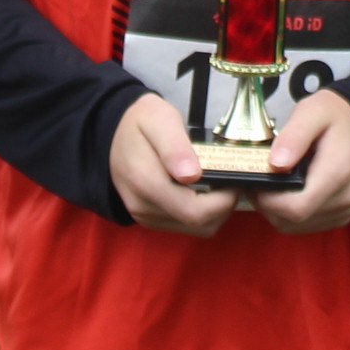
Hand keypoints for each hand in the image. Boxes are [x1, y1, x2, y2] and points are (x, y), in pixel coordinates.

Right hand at [110, 95, 236, 236]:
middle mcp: (143, 206)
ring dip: (215, 211)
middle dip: (224, 205)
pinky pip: (184, 225)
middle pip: (200, 224)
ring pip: (196, 229)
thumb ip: (175, 147)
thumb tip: (192, 175)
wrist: (114, 131)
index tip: (235, 178)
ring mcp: (145, 216)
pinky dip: (201, 213)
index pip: (195, 211)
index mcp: (146, 181)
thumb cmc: (141, 121)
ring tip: (218, 183)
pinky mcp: (149, 219)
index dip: (224, 200)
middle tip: (231, 179)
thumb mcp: (160, 120)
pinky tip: (202, 190)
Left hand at [249, 91, 349, 233]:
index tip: (255, 182)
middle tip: (258, 182)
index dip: (267, 201)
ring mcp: (346, 210)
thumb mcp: (313, 112)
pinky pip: (309, 226)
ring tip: (272, 185)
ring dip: (277, 211)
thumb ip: (294, 136)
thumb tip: (275, 164)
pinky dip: (292, 215)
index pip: (295, 208)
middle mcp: (344, 197)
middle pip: (293, 221)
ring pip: (297, 227)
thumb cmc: (337, 116)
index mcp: (337, 172)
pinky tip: (288, 192)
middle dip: (268, 206)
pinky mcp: (343, 215)